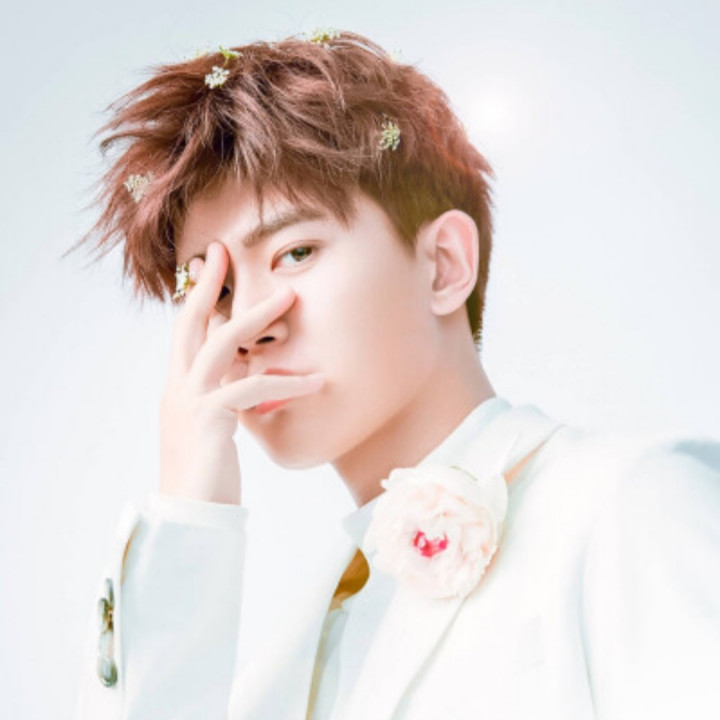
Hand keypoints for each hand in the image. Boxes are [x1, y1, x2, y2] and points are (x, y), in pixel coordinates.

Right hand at [159, 241, 324, 504]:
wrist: (189, 517)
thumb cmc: (207, 473)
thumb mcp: (215, 426)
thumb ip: (225, 397)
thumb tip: (247, 374)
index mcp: (179, 388)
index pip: (186, 332)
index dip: (197, 297)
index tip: (209, 263)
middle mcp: (178, 389)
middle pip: (189, 324)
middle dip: (206, 285)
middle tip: (222, 250)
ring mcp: (189, 403)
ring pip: (219, 345)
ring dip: (254, 318)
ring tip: (288, 299)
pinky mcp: (209, 421)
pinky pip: (251, 389)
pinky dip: (285, 382)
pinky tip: (315, 382)